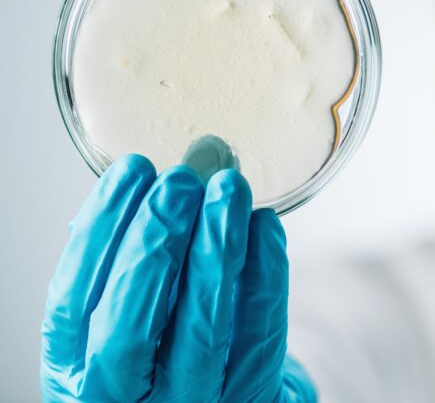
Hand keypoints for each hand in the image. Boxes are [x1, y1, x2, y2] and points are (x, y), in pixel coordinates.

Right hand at [41, 154, 315, 401]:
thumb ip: (146, 237)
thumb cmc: (162, 338)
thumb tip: (204, 156)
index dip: (102, 228)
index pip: (71, 302)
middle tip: (182, 180)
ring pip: (202, 330)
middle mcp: (121, 396)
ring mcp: (188, 401)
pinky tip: (264, 224)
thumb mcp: (127, 299)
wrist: (208, 396)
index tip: (133, 169)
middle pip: (130, 327)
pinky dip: (264, 271)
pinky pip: (258, 332)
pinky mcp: (247, 394)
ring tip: (229, 188)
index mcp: (74, 368)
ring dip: (217, 249)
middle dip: (157, 241)